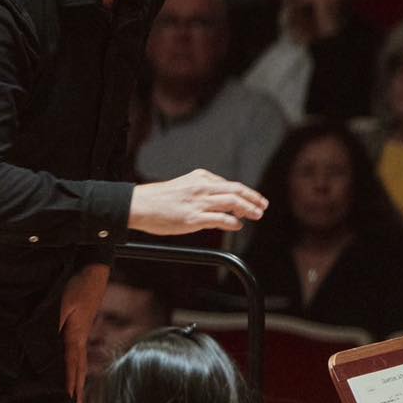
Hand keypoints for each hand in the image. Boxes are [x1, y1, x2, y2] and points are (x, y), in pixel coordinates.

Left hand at [61, 263, 108, 402]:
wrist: (94, 274)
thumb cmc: (78, 288)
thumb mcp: (64, 304)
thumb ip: (55, 324)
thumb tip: (48, 345)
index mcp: (76, 336)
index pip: (71, 364)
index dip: (69, 382)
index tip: (68, 400)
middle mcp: (81, 338)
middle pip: (79, 368)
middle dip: (78, 388)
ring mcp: (82, 333)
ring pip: (80, 362)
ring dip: (79, 379)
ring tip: (79, 396)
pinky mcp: (80, 327)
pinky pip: (78, 353)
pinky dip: (77, 366)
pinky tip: (75, 368)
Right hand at [128, 168, 266, 235]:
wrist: (139, 205)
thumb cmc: (159, 199)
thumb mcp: (184, 187)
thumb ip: (202, 192)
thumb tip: (219, 205)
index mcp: (200, 177)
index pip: (229, 184)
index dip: (245, 193)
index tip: (255, 200)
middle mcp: (202, 187)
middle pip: (236, 190)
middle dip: (253, 198)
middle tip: (263, 206)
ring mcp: (198, 202)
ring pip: (232, 202)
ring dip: (248, 209)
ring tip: (256, 215)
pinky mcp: (194, 217)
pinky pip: (220, 218)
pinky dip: (233, 222)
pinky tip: (238, 225)